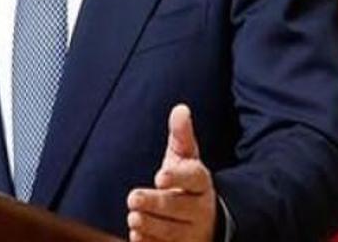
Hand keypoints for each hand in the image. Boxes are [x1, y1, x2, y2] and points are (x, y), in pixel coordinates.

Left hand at [126, 104, 216, 241]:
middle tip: (133, 198)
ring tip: (133, 217)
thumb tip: (180, 108)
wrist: (205, 221)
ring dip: (152, 226)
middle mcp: (200, 209)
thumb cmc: (187, 184)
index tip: (159, 176)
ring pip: (172, 232)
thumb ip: (182, 135)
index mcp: (201, 183)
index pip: (194, 178)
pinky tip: (136, 236)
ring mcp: (192, 232)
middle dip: (156, 204)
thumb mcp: (186, 158)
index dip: (178, 177)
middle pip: (180, 208)